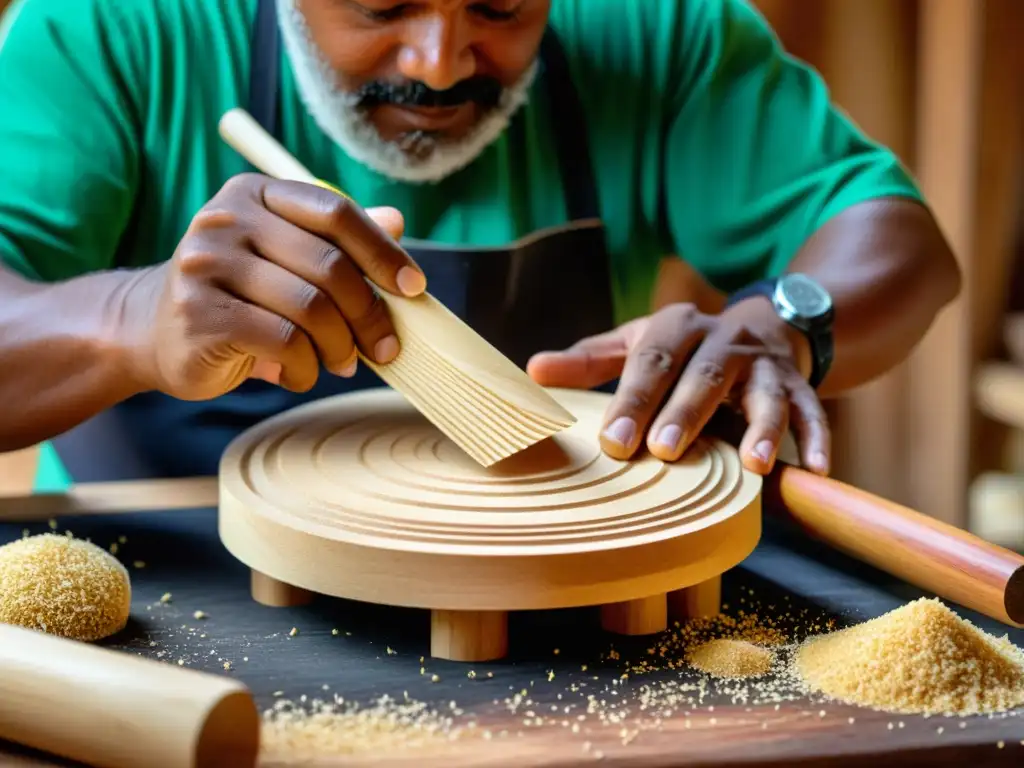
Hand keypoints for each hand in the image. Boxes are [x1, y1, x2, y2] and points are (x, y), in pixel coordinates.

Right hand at [122, 173, 425, 399]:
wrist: (152, 332)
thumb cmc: (238, 295)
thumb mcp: (285, 258)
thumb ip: (335, 239)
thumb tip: (395, 220)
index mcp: (255, 194)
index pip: (336, 211)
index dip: (382, 252)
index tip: (414, 288)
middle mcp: (226, 219)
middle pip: (329, 265)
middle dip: (369, 313)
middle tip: (385, 347)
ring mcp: (207, 264)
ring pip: (310, 307)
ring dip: (340, 346)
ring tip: (343, 362)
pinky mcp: (199, 313)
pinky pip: (283, 342)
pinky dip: (306, 367)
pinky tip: (301, 373)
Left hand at [526, 300, 829, 474]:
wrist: (762, 323)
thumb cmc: (682, 347)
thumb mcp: (637, 344)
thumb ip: (589, 361)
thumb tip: (531, 371)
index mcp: (676, 328)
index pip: (651, 362)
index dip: (632, 399)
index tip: (613, 440)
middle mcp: (723, 341)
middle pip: (705, 376)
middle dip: (687, 413)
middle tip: (664, 451)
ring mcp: (764, 365)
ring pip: (765, 394)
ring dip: (761, 428)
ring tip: (753, 464)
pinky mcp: (798, 386)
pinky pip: (812, 411)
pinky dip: (816, 439)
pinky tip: (813, 469)